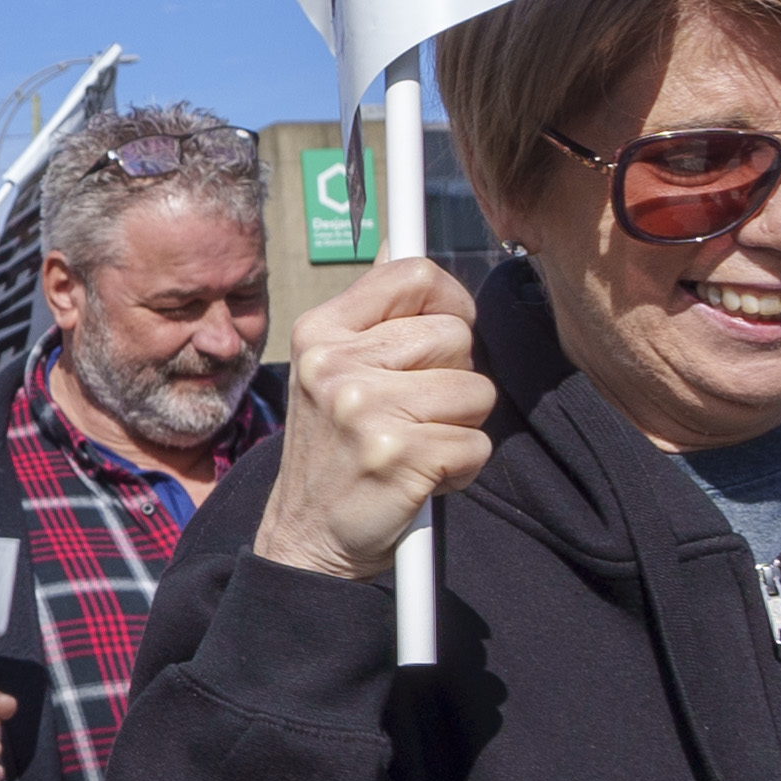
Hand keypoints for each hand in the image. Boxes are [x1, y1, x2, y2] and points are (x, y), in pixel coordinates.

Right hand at [251, 255, 492, 586]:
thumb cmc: (334, 452)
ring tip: (415, 447)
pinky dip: (461, 470)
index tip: (446, 331)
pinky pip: (477, 444)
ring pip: (476, 391)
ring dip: (461, 427)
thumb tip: (400, 241)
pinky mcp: (397, 457)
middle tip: (415, 413)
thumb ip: (372, 314)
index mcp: (319, 332)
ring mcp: (364, 411)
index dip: (449, 300)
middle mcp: (335, 365)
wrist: (303, 539)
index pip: (413, 274)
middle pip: (456, 335)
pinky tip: (419, 479)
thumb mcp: (332, 372)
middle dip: (455, 377)